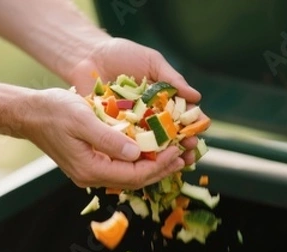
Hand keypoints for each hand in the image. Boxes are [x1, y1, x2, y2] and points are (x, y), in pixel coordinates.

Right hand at [18, 88, 185, 188]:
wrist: (30, 114)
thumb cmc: (54, 112)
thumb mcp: (83, 120)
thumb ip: (109, 139)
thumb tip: (136, 154)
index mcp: (90, 169)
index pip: (133, 175)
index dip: (158, 165)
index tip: (176, 152)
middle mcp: (91, 176)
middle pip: (135, 180)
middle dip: (160, 169)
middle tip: (182, 157)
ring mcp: (90, 172)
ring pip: (129, 176)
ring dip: (153, 167)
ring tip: (174, 157)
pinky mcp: (91, 164)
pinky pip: (121, 168)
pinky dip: (139, 161)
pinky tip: (151, 151)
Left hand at [68, 37, 209, 165]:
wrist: (88, 55)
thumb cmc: (122, 54)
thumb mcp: (151, 61)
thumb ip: (172, 79)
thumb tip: (196, 97)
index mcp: (164, 99)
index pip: (183, 115)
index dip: (192, 125)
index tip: (198, 132)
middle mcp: (150, 115)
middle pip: (171, 134)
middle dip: (182, 145)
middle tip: (188, 151)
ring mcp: (132, 124)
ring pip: (152, 145)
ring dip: (164, 155)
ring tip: (174, 162)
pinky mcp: (114, 130)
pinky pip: (127, 145)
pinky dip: (137, 155)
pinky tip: (146, 162)